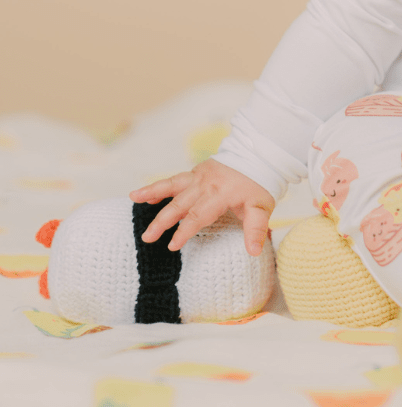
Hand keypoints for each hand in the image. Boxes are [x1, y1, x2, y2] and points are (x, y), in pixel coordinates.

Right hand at [129, 158, 274, 255]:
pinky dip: (159, 187)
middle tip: (147, 237)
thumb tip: (254, 252)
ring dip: (152, 192)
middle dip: (162, 221)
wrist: (260, 154)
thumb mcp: (262, 207)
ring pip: (172, 185)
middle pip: (180, 204)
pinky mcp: (197, 172)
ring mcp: (200, 176)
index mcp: (220, 193)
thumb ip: (255, 229)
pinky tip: (143, 195)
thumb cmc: (260, 183)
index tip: (172, 246)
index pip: (198, 215)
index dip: (185, 231)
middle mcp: (206, 183)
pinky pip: (175, 180)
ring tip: (133, 197)